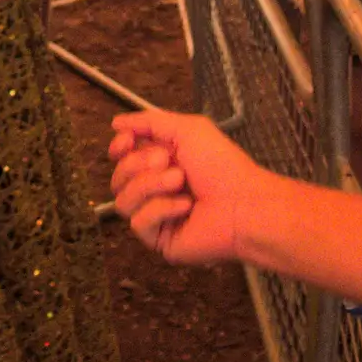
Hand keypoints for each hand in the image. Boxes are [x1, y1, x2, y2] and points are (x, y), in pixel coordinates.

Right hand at [109, 109, 267, 265]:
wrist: (244, 204)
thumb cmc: (223, 166)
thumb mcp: (187, 129)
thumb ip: (149, 122)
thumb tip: (117, 122)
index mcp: (162, 162)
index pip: (123, 157)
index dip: (118, 148)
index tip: (125, 141)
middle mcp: (156, 189)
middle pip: (118, 177)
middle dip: (137, 164)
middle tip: (165, 160)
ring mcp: (157, 216)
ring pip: (123, 200)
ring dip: (150, 185)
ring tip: (178, 181)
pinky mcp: (160, 239)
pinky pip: (139, 223)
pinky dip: (161, 209)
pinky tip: (184, 207)